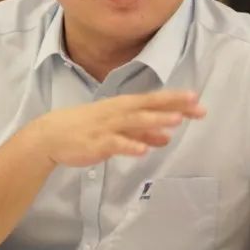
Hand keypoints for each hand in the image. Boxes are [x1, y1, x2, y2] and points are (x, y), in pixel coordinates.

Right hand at [29, 90, 205, 167]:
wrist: (52, 135)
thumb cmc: (87, 128)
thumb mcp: (118, 129)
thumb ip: (143, 132)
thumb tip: (167, 137)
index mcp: (123, 106)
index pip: (153, 100)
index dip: (175, 99)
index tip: (198, 100)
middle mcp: (117, 112)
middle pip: (148, 107)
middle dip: (173, 106)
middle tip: (198, 106)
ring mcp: (107, 126)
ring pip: (134, 122)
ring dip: (155, 120)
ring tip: (176, 121)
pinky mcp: (97, 143)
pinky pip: (115, 144)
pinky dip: (129, 145)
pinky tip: (144, 149)